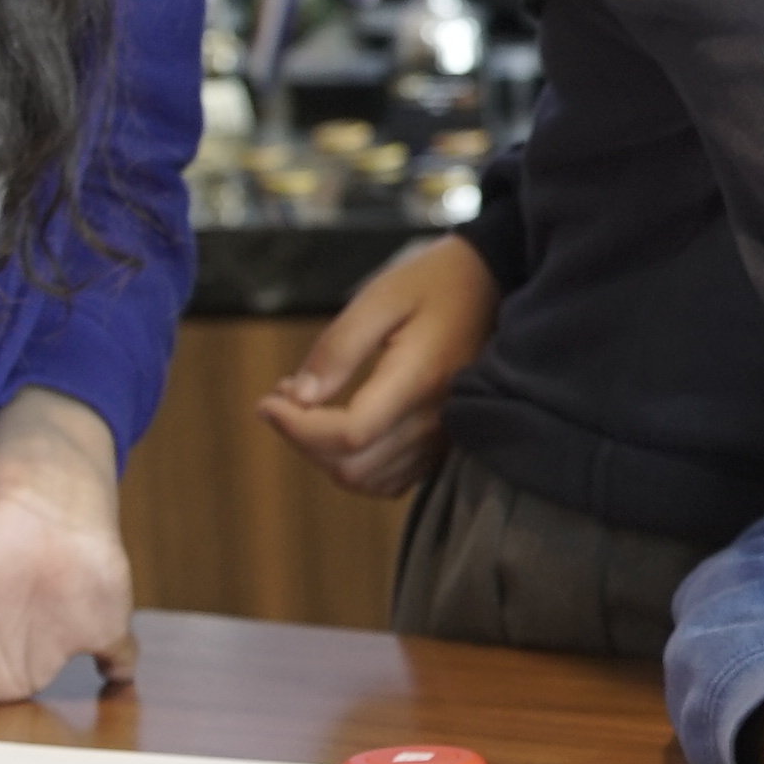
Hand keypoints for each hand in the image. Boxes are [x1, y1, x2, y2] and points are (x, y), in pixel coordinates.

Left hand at [259, 232, 499, 498]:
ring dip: (325, 454)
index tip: (268, 400)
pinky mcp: (446, 443)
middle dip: (303, 439)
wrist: (496, 284)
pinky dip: (356, 463)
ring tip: (309, 409)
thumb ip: (338, 349)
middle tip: (285, 397)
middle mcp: (436, 419)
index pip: (348, 434)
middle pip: (351, 466)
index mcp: (418, 379)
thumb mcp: (380, 297)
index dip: (296, 427)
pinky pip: (392, 478)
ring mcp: (445, 436)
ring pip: (368, 479)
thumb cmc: (435, 283)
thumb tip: (298, 399)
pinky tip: (344, 427)